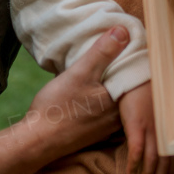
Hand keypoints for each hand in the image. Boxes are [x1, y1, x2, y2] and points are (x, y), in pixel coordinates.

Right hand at [0, 27, 129, 173]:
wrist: (35, 143)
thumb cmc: (57, 109)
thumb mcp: (80, 73)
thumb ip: (103, 52)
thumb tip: (124, 30)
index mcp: (121, 101)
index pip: (138, 73)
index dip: (135, 55)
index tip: (131, 40)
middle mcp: (120, 116)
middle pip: (130, 85)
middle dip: (125, 68)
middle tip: (119, 49)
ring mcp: (108, 126)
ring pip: (118, 97)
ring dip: (114, 82)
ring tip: (107, 64)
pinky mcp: (96, 130)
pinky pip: (108, 108)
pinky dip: (105, 95)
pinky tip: (95, 86)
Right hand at [118, 82, 170, 173]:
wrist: (138, 70)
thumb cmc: (147, 87)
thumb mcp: (158, 107)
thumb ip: (158, 123)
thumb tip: (155, 139)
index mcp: (169, 126)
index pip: (172, 155)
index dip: (169, 173)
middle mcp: (163, 129)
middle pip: (164, 161)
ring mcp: (150, 126)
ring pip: (152, 159)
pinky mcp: (136, 123)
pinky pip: (136, 148)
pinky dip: (134, 163)